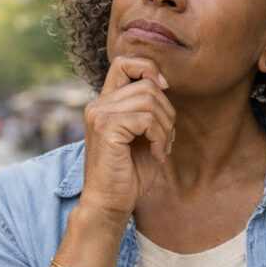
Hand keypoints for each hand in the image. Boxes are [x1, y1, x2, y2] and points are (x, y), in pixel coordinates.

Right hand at [80, 56, 175, 218]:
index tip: (163, 91)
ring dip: (165, 127)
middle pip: (147, 83)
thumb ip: (148, 109)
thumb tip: (164, 83)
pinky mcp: (106, 128)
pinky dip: (159, 137)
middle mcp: (98, 105)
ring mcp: (99, 114)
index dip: (149, 69)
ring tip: (160, 149)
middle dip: (167, 111)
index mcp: (105, 104)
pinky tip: (155, 155)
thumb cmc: (128, 174)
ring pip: (150, 99)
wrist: (110, 204)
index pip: (124, 62)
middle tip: (165, 139)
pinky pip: (147, 119)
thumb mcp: (142, 135)